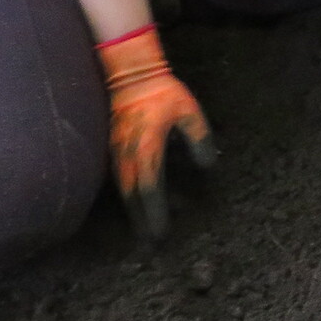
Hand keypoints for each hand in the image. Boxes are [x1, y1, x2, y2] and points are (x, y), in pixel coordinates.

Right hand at [97, 25, 215, 239]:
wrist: (131, 75)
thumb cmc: (163, 93)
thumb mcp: (190, 112)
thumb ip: (199, 139)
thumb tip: (207, 166)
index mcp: (147, 148)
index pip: (151, 188)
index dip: (155, 213)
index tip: (160, 234)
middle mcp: (128, 155)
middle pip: (133, 197)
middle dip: (141, 222)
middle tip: (150, 245)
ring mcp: (116, 153)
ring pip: (124, 190)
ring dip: (134, 211)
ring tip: (143, 232)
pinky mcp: (112, 149)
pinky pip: (118, 179)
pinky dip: (129, 195)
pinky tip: (137, 204)